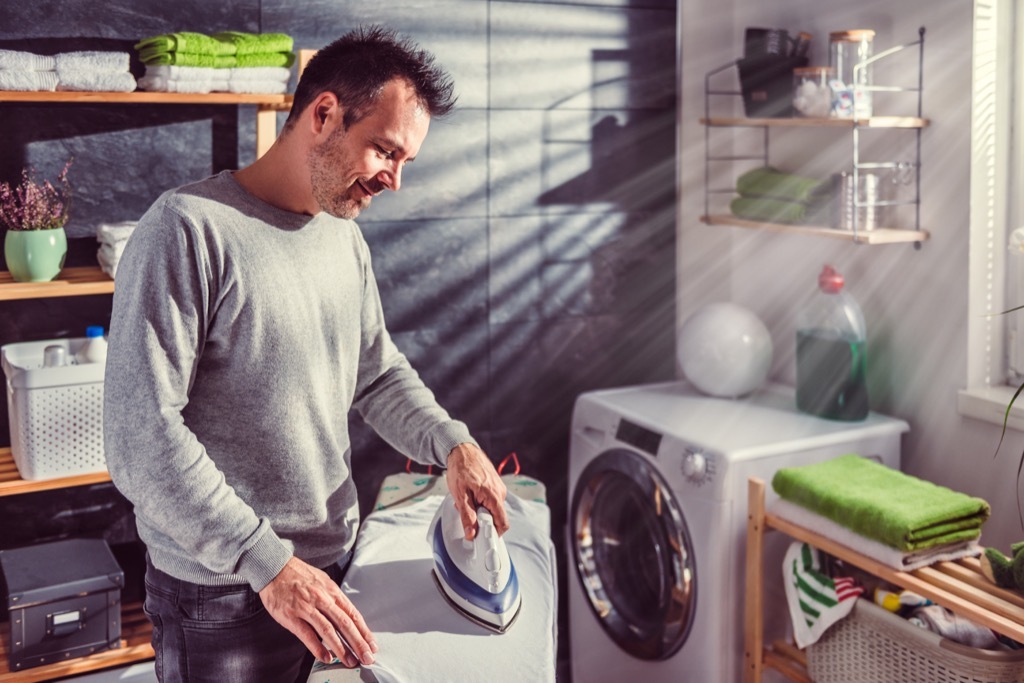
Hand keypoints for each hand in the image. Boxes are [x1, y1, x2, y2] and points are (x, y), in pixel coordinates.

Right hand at [258, 556, 377, 666]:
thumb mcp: (322, 581)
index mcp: (332, 591)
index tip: (371, 645)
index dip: (364, 631)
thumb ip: (334, 598)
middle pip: (345, 623)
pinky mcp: (292, 616)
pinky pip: (307, 634)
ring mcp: (307, 607)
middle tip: (367, 657)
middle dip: (358, 643)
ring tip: (350, 660)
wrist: (275, 567)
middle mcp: (323, 599)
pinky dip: (318, 647)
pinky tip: (326, 657)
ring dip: (341, 648)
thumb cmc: (299, 575)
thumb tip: (347, 614)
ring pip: (328, 630)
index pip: (353, 614)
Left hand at [445, 443, 508, 538]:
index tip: (481, 537)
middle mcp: (500, 492)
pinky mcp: (495, 485)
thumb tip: (472, 534)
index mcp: (494, 496)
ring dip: (480, 510)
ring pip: (492, 508)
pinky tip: (471, 495)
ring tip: (467, 500)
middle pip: (496, 517)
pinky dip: (481, 502)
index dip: (493, 533)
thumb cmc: (461, 469)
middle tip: (467, 513)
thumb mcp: (460, 496)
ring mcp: (499, 488)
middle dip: (482, 519)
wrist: (462, 450)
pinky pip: (491, 500)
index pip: (502, 523)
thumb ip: (467, 516)